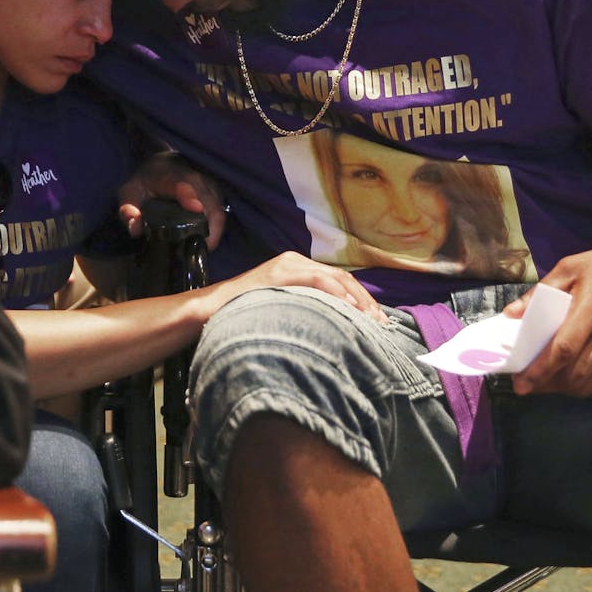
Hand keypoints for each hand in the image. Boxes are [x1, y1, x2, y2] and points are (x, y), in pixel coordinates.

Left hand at [118, 153, 227, 248]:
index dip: (189, 195)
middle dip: (208, 228)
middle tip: (196, 250)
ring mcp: (209, 183)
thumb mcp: (129, 192)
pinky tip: (204, 238)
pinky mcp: (216, 191)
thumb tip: (135, 229)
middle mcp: (195, 176)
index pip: (183, 183)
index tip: (194, 208)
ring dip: (213, 230)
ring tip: (200, 247)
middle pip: (209, 202)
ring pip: (218, 209)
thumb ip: (128, 210)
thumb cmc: (146, 181)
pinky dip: (215, 227)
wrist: (163, 164)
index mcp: (169, 175)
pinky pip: (221, 211)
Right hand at [203, 251, 387, 323]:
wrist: (210, 311)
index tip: (376, 322)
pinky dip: (336, 293)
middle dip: (365, 301)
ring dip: (357, 298)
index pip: (339, 281)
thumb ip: (304, 310)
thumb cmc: (244, 316)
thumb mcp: (282, 310)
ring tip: (370, 319)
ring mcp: (288, 265)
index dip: (361, 300)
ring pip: (334, 277)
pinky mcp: (280, 272)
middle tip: (381, 323)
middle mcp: (296, 262)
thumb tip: (333, 329)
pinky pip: (316, 279)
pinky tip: (349, 308)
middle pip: (342, 277)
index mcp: (298, 269)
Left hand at [503, 229, 591, 396]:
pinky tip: (573, 378)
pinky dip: (588, 385)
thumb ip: (540, 292)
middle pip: (575, 372)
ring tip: (547, 383)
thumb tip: (510, 316)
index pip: (563, 349)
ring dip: (565, 388)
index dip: (539, 371)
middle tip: (529, 385)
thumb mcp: (573, 267)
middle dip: (547, 384)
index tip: (519, 384)